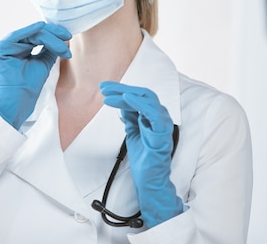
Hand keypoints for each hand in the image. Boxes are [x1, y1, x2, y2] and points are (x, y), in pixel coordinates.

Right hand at [0, 22, 70, 128]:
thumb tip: (61, 37)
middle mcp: (12, 45)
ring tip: (62, 44)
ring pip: (31, 35)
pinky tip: (41, 26)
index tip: (68, 37)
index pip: (38, 36)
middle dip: (53, 34)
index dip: (54, 35)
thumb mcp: (44, 62)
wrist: (20, 100)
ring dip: (49, 38)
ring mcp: (5, 46)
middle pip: (35, 34)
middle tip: (67, 37)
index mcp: (20, 48)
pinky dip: (29, 30)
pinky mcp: (0, 49)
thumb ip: (49, 49)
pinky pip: (17, 36)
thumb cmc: (30, 85)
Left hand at [99, 81, 182, 227]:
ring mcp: (162, 124)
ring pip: (147, 99)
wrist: (149, 180)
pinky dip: (139, 104)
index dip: (120, 90)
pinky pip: (152, 113)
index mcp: (153, 116)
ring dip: (126, 94)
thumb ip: (130, 117)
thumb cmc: (144, 158)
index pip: (138, 96)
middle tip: (103, 88)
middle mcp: (160, 116)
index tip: (104, 89)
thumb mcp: (132, 132)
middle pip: (142, 94)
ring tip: (108, 95)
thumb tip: (123, 103)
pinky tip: (125, 99)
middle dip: (121, 88)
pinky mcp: (162, 133)